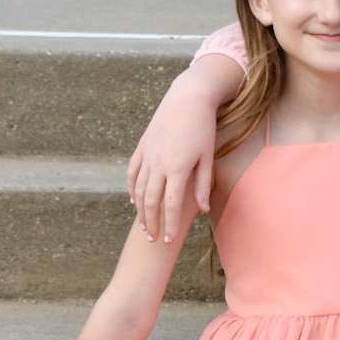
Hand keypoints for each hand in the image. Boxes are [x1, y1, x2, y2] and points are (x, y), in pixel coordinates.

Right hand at [127, 82, 218, 244]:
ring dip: (140, 211)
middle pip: (150, 201)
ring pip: (138, 189)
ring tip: (145, 226)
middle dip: (152, 223)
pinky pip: (133, 173)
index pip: (171, 205)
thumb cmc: (203, 128)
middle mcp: (158, 163)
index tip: (170, 240)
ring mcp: (147, 154)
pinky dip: (132, 189)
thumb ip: (202, 185)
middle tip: (153, 240)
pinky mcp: (142, 147)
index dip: (170, 224)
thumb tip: (203, 210)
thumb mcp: (207, 158)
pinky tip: (134, 202)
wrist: (188, 98)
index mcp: (177, 168)